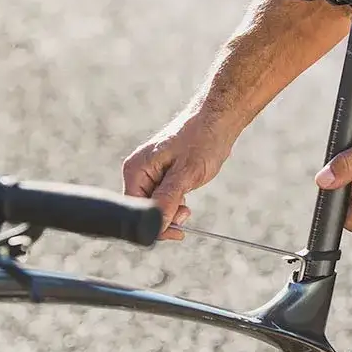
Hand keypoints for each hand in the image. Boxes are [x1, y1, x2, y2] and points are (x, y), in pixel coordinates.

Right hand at [122, 110, 238, 239]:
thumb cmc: (202, 140)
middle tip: (186, 212)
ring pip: (154, 206)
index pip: (134, 210)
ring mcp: (148, 173)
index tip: (177, 231)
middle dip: (165, 216)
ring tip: (187, 200)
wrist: (216, 121)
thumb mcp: (186, 173)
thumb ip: (168, 200)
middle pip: (143, 210)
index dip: (154, 224)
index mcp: (136, 170)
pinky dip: (175, 202)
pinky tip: (186, 192)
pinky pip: (162, 198)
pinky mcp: (160, 175)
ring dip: (171, 210)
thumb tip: (157, 225)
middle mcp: (137, 172)